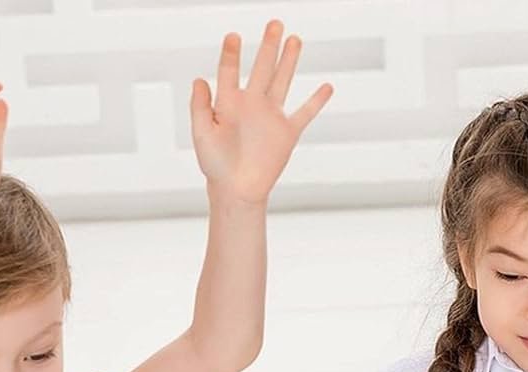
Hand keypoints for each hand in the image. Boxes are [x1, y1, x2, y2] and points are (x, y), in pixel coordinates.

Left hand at [190, 20, 332, 203]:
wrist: (237, 191)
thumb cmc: (215, 165)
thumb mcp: (202, 134)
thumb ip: (199, 107)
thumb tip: (200, 79)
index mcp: (229, 102)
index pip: (229, 71)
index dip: (231, 54)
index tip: (232, 38)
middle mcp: (251, 104)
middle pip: (261, 69)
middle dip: (268, 47)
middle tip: (275, 24)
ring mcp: (270, 117)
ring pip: (282, 82)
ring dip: (289, 61)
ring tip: (295, 39)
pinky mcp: (287, 133)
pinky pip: (305, 114)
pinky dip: (316, 101)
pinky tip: (327, 86)